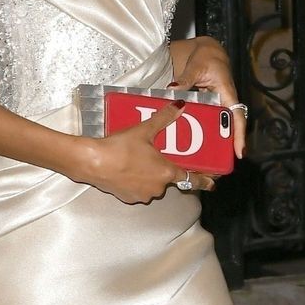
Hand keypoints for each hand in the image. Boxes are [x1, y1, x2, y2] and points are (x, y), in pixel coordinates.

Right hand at [84, 104, 211, 205]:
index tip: (212, 184)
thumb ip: (164, 119)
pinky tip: (126, 169)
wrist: (92, 162)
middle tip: (154, 156)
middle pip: (168, 179)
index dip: (203, 181)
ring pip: (152, 185)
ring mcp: (143, 195)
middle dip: (163, 169)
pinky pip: (138, 190)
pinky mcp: (128, 198)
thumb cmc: (120, 147)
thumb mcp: (144, 130)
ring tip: (137, 160)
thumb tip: (179, 106)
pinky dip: (136, 181)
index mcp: (166, 172)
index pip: (191, 179)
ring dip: (149, 176)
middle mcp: (158, 187)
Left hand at [169, 35, 246, 159]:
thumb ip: (186, 78)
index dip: (239, 135)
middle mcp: (224, 102)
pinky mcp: (208, 107)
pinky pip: (207, 121)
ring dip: (213, 142)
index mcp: (227, 93)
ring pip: (218, 127)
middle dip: (226, 147)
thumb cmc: (206, 57)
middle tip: (219, 165)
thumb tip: (174, 88)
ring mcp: (217, 105)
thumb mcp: (196, 66)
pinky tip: (189, 144)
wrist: (206, 51)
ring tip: (205, 161)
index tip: (239, 153)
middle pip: (229, 128)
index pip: (237, 116)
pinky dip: (201, 132)